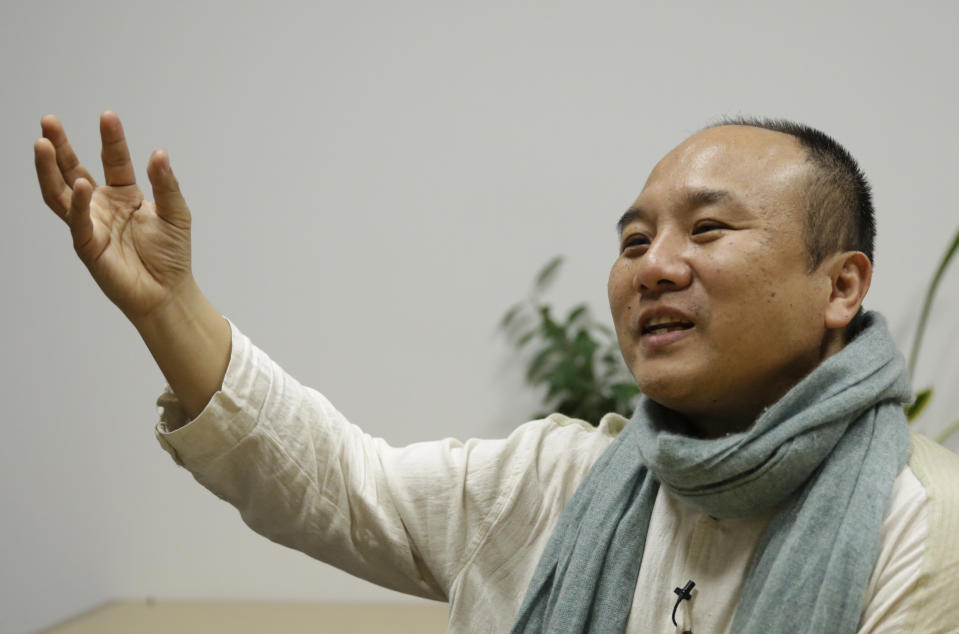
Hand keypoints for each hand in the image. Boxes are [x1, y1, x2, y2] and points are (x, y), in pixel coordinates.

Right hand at [34, 111, 193, 322]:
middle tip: (48, 121)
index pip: (113, 159)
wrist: (168, 291)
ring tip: (42, 143)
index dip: (111, 139)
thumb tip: (159, 153)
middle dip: (60, 146)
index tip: (108, 116)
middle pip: (73, 169)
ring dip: (50, 169)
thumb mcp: (176, 213)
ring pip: (61, 192)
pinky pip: (78, 221)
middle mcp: (102, 205)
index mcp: (124, 194)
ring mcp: (92, 223)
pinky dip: (76, 202)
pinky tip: (78, 184)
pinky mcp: (88, 245)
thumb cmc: (171, 254)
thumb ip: (166, 184)